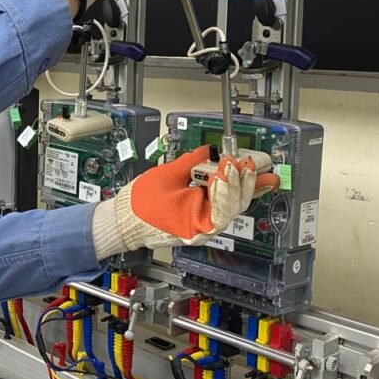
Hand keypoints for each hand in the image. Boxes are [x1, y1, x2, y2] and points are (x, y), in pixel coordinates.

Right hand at [90, 145, 279, 258]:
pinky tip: (244, 178)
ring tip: (253, 169)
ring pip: (232, 205)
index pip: (223, 205)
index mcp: (196, 223)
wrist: (125, 221)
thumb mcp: (166, 177)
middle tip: (249, 163)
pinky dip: (233, 190)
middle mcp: (205, 227)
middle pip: (234, 205)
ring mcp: (206, 223)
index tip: (230, 162)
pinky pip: (224, 204)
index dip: (229, 182)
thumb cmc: (139, 207)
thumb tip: (209, 151)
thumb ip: (191, 162)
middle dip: (244, 182)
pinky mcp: (203, 216)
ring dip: (244, 185)